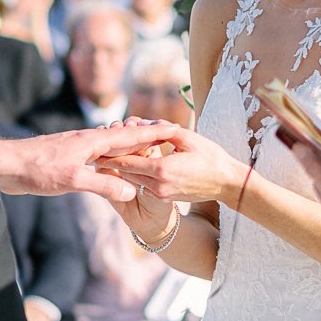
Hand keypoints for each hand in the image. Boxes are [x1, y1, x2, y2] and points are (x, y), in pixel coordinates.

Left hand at [0, 122, 186, 202]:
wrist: (4, 165)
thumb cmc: (36, 169)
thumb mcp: (72, 180)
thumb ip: (103, 183)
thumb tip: (131, 191)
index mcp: (92, 142)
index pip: (130, 136)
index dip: (153, 134)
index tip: (175, 129)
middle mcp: (87, 141)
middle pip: (123, 137)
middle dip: (146, 136)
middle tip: (169, 134)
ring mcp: (76, 148)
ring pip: (110, 145)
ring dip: (128, 146)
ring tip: (146, 147)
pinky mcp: (67, 158)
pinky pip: (97, 155)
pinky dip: (111, 156)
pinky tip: (109, 161)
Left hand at [109, 125, 244, 208]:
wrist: (227, 183)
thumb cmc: (211, 157)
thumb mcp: (188, 138)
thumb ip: (163, 130)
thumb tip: (142, 123)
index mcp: (162, 170)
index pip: (126, 163)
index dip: (108, 155)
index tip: (94, 147)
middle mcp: (158, 185)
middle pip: (125, 173)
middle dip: (111, 160)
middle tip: (96, 148)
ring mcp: (161, 194)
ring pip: (132, 180)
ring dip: (121, 168)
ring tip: (107, 154)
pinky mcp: (164, 197)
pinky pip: (142, 185)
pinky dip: (133, 175)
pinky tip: (127, 164)